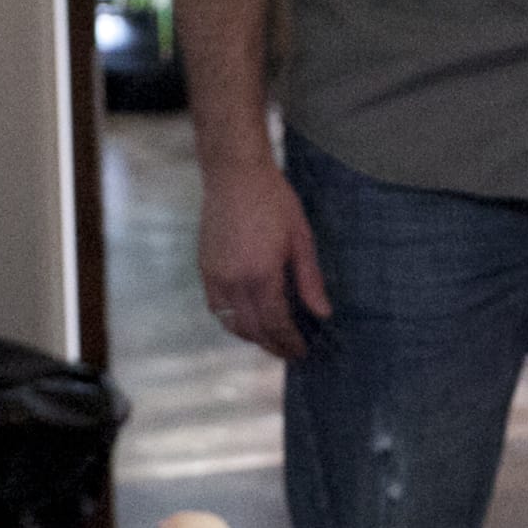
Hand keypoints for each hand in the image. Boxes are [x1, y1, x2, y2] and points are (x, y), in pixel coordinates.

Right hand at [199, 153, 331, 358]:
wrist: (234, 175)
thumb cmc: (273, 200)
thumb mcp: (301, 238)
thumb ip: (310, 280)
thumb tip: (322, 313)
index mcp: (261, 275)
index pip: (276, 323)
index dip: (289, 342)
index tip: (301, 352)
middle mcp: (234, 281)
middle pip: (252, 330)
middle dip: (271, 345)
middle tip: (289, 352)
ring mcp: (215, 276)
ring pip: (230, 323)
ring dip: (251, 336)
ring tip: (271, 339)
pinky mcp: (204, 268)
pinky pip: (216, 307)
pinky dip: (232, 320)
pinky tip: (247, 318)